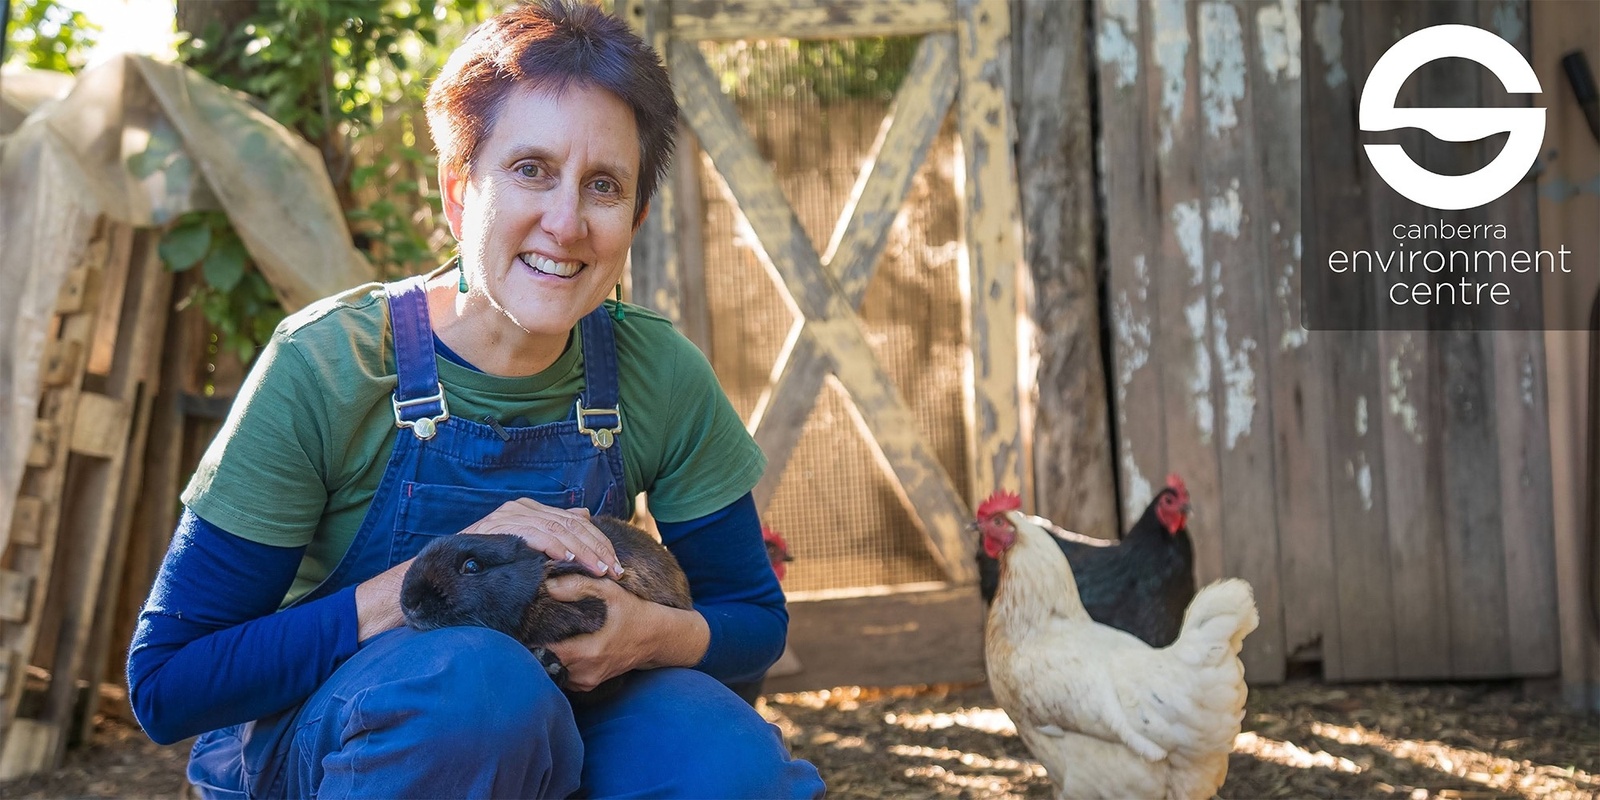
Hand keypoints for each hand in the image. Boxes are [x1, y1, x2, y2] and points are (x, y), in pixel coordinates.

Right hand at [461, 499, 622, 577]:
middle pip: (572, 525)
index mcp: (533, 510)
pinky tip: (568, 559)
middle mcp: (523, 508)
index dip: (600, 543)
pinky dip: (553, 546)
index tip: (617, 567)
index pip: (576, 523)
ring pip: (558, 529)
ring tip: (598, 569)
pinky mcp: (500, 526)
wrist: (450, 567)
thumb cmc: (490, 561)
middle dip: (598, 549)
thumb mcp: (528, 545)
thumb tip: (584, 514)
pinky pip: (534, 534)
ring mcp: (511, 514)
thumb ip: (555, 529)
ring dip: (582, 551)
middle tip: (615, 571)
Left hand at [543, 575, 710, 690]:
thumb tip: (547, 584)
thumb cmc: (634, 612)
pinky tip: (557, 646)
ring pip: (552, 672)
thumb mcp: (611, 592)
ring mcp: (587, 682)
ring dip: (545, 656)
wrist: (657, 639)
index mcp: (589, 651)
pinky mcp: (588, 685)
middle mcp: (586, 672)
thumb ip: (579, 585)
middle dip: (534, 647)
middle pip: (544, 664)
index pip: (545, 652)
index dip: (531, 638)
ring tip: (540, 636)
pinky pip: (563, 676)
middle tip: (527, 628)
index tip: (524, 624)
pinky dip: (557, 663)